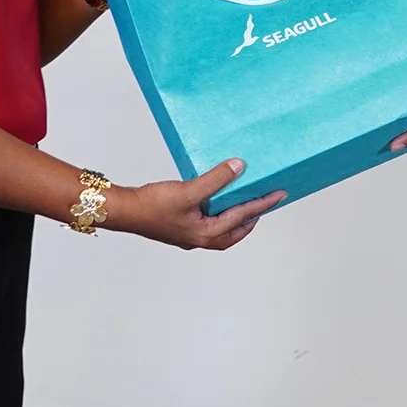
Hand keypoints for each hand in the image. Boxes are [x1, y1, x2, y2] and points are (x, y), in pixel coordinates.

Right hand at [107, 159, 284, 250]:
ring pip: (221, 230)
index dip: (263, 203)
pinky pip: (207, 222)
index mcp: (207, 234)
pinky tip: (214, 200)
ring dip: (235, 218)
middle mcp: (200, 239)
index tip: (280, 194)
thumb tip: (239, 167)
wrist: (125, 211)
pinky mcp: (179, 228)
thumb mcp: (189, 190)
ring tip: (243, 202)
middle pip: (235, 233)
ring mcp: (189, 235)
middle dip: (251, 219)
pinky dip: (218, 214)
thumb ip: (216, 179)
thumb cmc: (152, 206)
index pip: (244, 217)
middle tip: (265, 204)